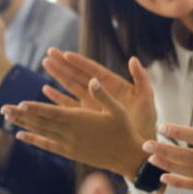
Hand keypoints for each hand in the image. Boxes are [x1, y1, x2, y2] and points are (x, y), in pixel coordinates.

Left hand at [2, 79, 148, 180]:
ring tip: (7, 118)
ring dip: (23, 125)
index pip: (53, 113)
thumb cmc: (124, 130)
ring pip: (42, 133)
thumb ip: (103, 95)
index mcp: (81, 120)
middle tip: (3, 108)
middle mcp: (71, 133)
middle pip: (41, 123)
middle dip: (21, 115)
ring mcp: (69, 144)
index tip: (19, 104)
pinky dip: (33, 140)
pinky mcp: (70, 153)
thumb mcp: (117, 109)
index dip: (35, 109)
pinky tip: (21, 136)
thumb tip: (92, 80)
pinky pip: (48, 145)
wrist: (127, 157)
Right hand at [42, 50, 157, 140]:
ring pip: (71, 87)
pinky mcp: (86, 116)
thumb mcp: (146, 97)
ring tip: (46, 63)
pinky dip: (58, 97)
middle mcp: (100, 92)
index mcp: (112, 84)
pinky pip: (69, 105)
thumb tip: (134, 59)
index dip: (80, 62)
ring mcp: (92, 103)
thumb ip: (141, 78)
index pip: (93, 70)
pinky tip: (47, 89)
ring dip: (58, 76)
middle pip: (78, 74)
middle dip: (64, 64)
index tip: (66, 54)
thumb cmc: (146, 118)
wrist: (140, 141)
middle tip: (50, 52)